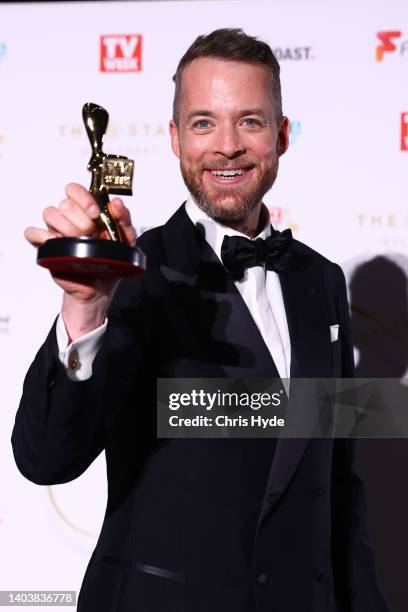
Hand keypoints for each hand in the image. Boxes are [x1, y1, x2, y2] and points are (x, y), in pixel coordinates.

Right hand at [25, 183, 136, 339]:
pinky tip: (60, 244)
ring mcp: (56, 231)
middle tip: (91, 235)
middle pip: (64, 203)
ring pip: (50, 213)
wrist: (100, 289)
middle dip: (81, 220)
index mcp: (86, 212)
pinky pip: (32, 232)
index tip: (95, 213)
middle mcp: (69, 218)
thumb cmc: (111, 263)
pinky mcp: (46, 247)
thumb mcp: (127, 240)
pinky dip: (44, 236)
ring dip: (67, 228)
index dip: (84, 197)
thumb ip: (124, 219)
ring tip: (79, 242)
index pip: (74, 189)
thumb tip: (116, 203)